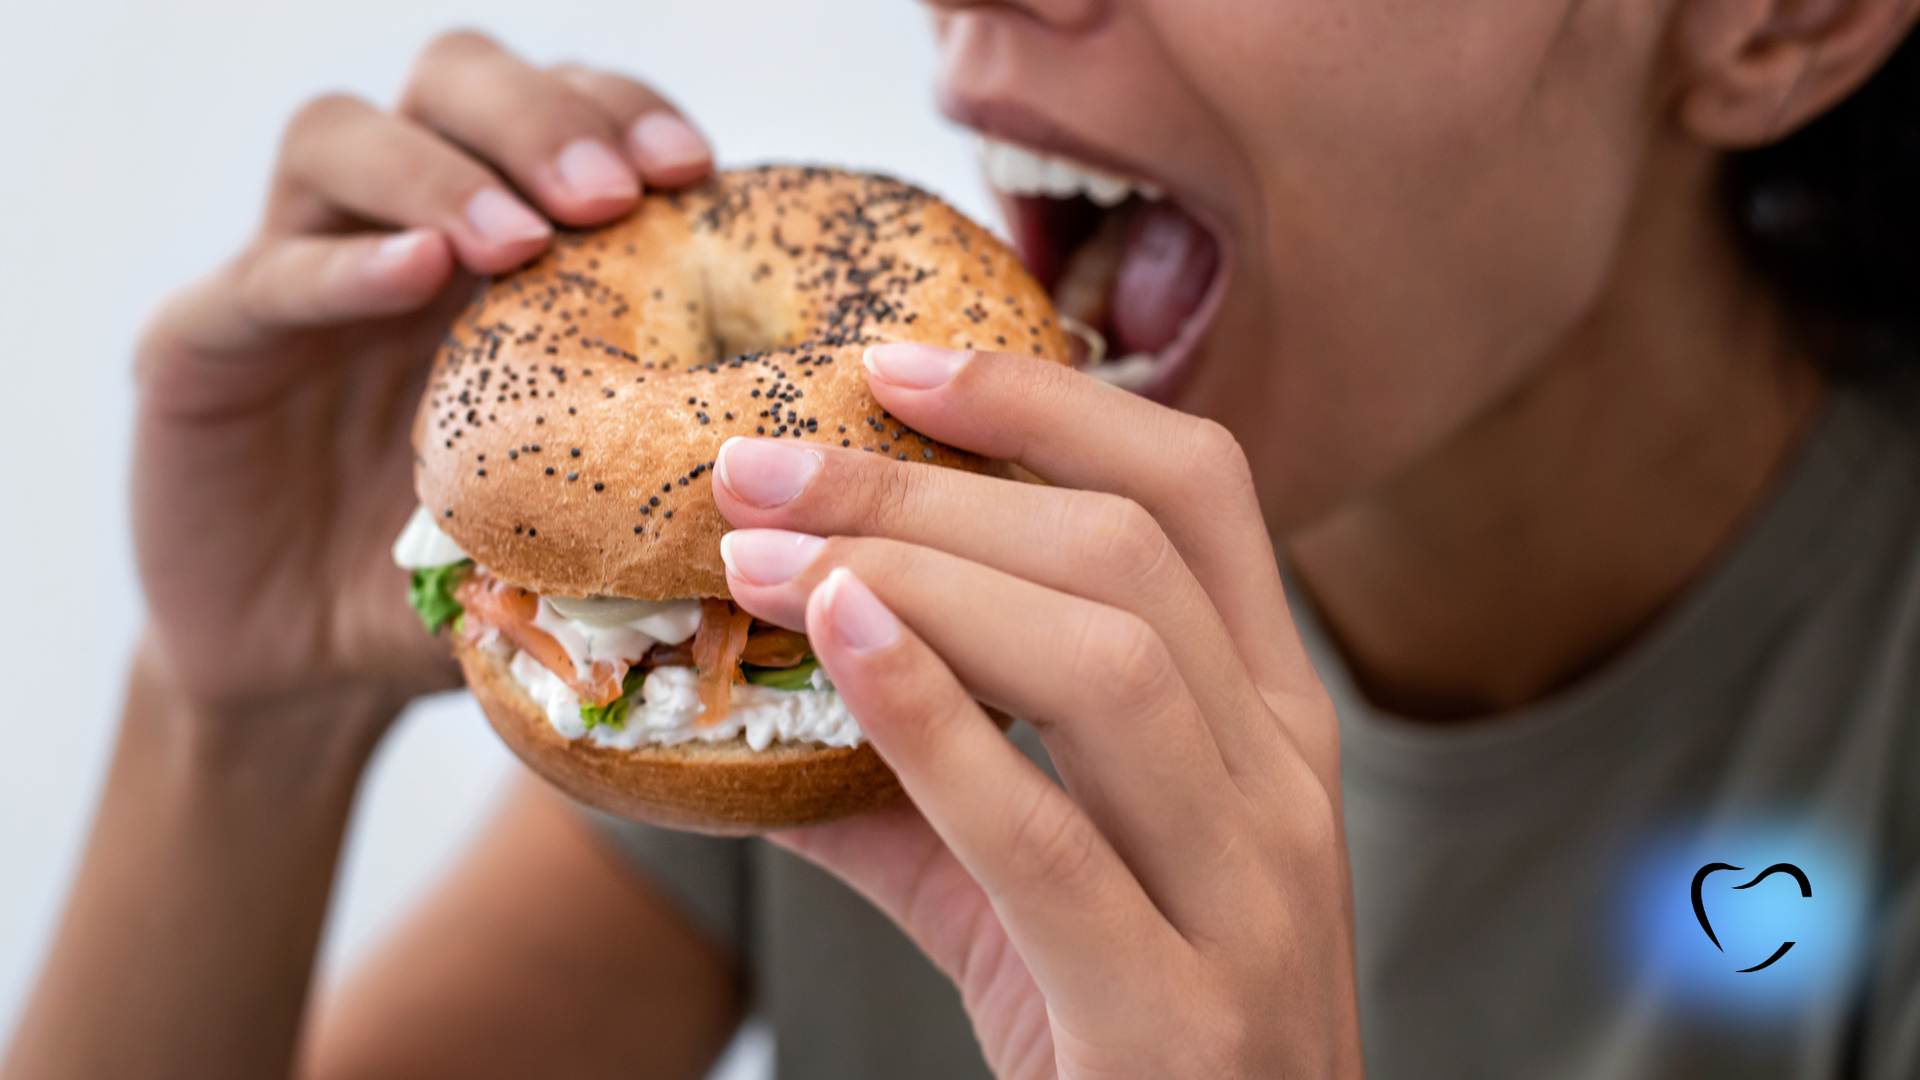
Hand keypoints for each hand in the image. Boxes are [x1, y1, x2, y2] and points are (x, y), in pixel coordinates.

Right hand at [131, 31, 712, 731]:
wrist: (312, 672)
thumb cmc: (470, 579)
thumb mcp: (583, 512)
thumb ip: (661, 463)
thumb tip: (803, 462)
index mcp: (504, 248)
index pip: (559, 117)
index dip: (621, 114)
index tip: (692, 170)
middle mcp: (398, 230)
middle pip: (452, 82)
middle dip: (539, 119)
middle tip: (610, 195)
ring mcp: (294, 277)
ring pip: (341, 137)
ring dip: (443, 173)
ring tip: (518, 242)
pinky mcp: (200, 346)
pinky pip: (263, 275)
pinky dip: (340, 266)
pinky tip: (414, 279)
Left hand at [712, 344, 1362, 1077]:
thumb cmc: (1131, 1033)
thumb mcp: (1043, 888)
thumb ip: (917, 787)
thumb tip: (746, 697)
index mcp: (1271, 720)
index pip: (1196, 491)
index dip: (1048, 403)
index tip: (895, 362)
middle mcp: (1286, 784)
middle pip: (1127, 555)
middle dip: (933, 482)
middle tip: (760, 461)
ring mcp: (1254, 899)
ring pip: (1108, 663)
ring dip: (919, 578)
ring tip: (764, 554)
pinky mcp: (1178, 1014)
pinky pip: (1049, 838)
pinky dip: (937, 723)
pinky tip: (838, 642)